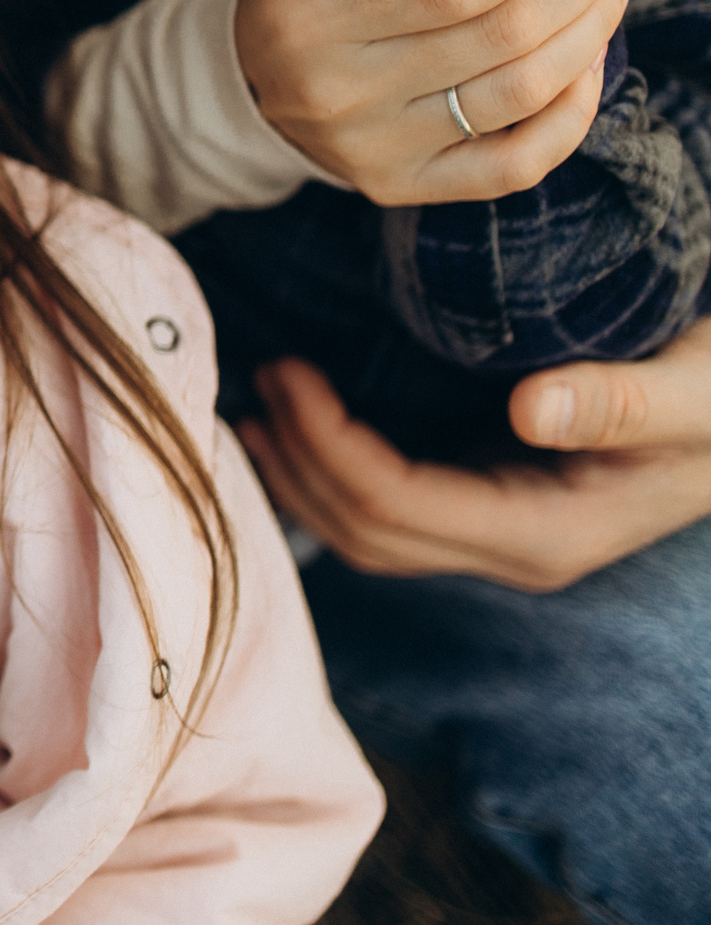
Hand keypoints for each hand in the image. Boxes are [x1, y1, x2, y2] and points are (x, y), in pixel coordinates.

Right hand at [235, 0, 637, 205]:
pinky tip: (587, 60)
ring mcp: (370, 148)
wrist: (241, 75)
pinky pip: (515, 165)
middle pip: (501, 35)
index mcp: (314, 12)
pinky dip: (571, 115)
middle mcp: (339, 90)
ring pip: (519, 95)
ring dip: (591, 31)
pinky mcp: (399, 185)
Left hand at [239, 326, 710, 592]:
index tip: (288, 371)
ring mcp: (501, 539)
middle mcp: (516, 552)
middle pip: (366, 532)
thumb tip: (531, 410)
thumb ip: (622, 400)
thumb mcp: (696, 391)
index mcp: (549, 534)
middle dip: (298, 458)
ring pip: (366, 535)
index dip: (327, 444)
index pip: (399, 506)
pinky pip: (389, 513)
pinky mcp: (492, 511)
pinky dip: (330, 472)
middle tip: (261, 372)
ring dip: (300, 472)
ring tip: (258, 400)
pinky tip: (297, 423)